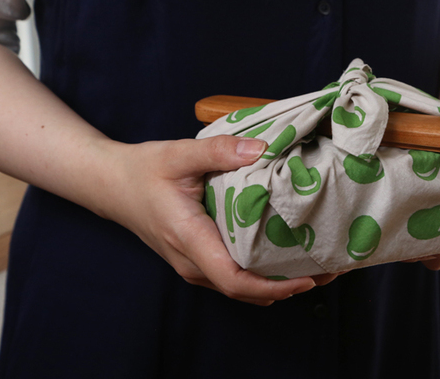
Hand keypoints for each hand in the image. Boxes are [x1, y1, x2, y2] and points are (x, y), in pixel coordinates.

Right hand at [96, 135, 334, 304]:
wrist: (112, 185)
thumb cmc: (143, 171)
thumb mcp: (179, 154)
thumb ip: (220, 151)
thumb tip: (263, 149)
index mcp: (190, 239)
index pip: (236, 280)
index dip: (275, 286)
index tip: (309, 278)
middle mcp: (192, 262)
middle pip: (245, 290)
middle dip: (288, 287)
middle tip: (327, 270)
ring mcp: (193, 264)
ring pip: (239, 287)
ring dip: (276, 283)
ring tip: (314, 266)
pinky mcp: (196, 258)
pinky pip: (232, 276)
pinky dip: (260, 274)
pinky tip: (282, 257)